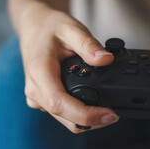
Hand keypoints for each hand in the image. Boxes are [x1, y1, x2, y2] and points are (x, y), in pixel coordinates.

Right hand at [19, 3, 118, 132]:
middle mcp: (35, 90)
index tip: (110, 115)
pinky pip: (64, 116)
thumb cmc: (50, 27)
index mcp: (39, 72)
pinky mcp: (44, 100)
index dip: (87, 115)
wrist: (34, 26)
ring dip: (89, 121)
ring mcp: (38, 98)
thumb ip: (89, 44)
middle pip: (66, 119)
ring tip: (108, 110)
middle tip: (115, 114)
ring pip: (66, 121)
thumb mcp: (71, 28)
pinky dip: (81, 115)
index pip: (60, 104)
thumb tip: (106, 59)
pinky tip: (95, 105)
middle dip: (94, 121)